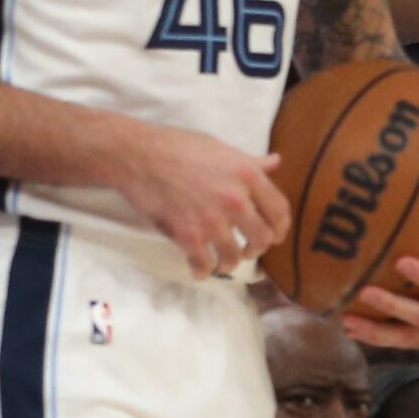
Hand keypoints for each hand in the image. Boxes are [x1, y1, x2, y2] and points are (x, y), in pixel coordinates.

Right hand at [107, 122, 292, 279]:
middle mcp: (235, 199)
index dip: (280, 228)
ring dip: (229, 263)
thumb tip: (275, 162)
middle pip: (263, 239)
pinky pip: (203, 264)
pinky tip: (199, 269)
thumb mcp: (220, 148)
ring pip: (234, 257)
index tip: (274, 235)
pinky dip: (202, 271)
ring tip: (223, 261)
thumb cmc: (178, 146)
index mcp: (247, 174)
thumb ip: (250, 162)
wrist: (138, 155)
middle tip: (247, 250)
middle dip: (256, 249)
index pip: (280, 210)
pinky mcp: (188, 234)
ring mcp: (212, 219)